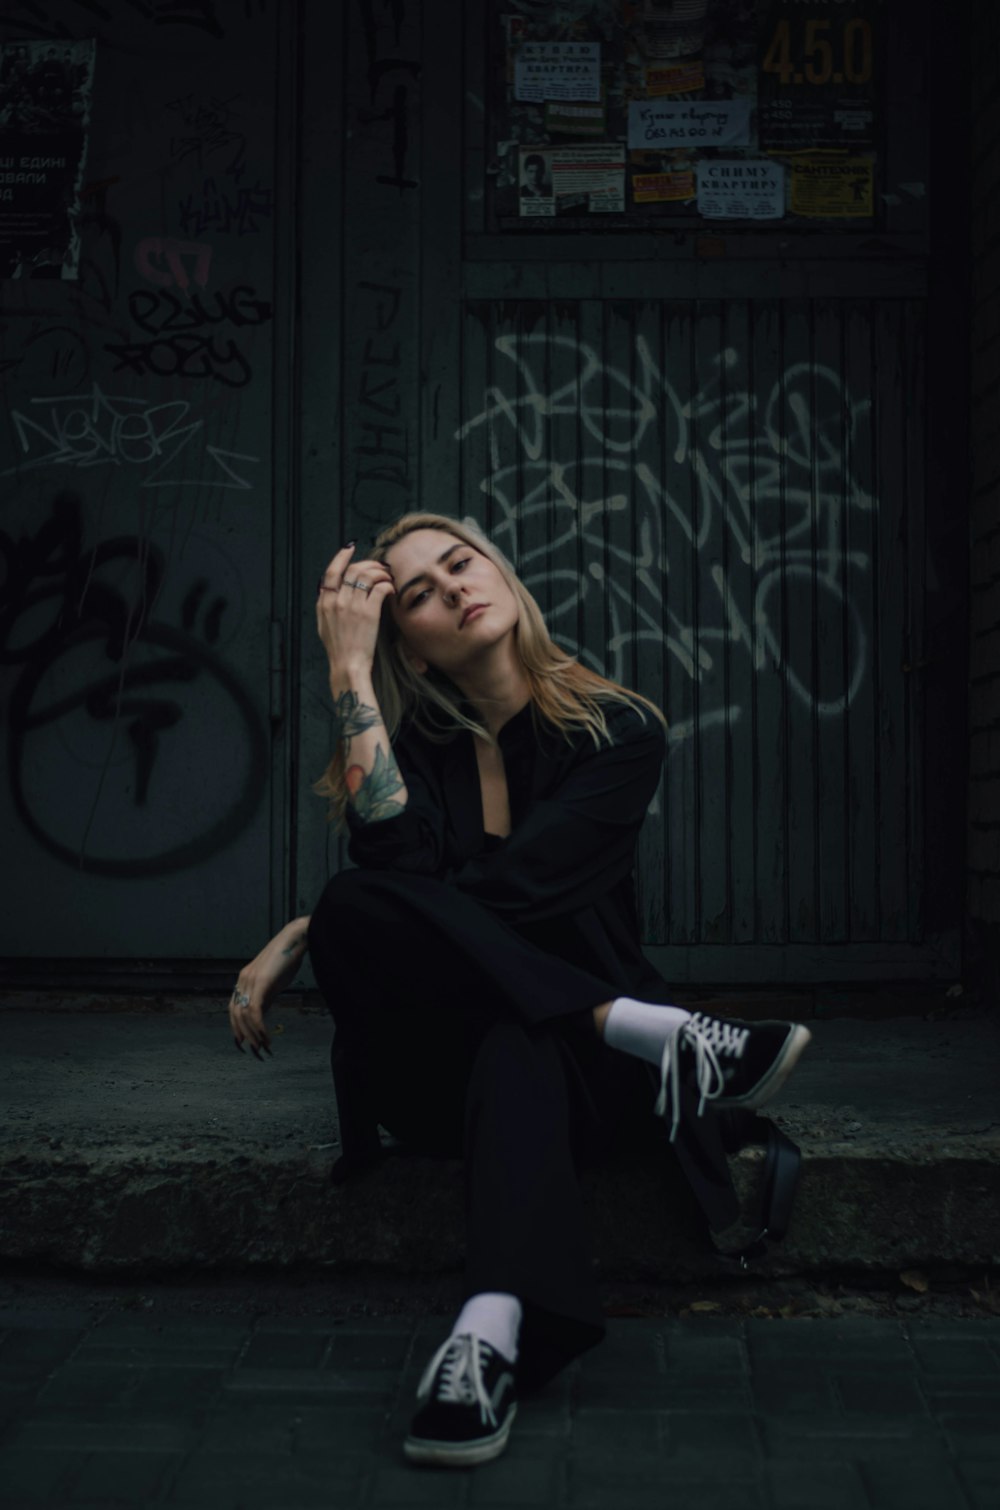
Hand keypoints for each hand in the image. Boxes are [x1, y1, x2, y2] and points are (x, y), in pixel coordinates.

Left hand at [228, 917, 309, 1057]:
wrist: (295, 939)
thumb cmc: (288, 959)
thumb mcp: (273, 981)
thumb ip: (265, 996)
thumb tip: (261, 1014)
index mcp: (243, 979)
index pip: (233, 1008)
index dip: (236, 1027)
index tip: (244, 1042)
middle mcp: (243, 980)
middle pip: (236, 1015)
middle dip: (245, 1035)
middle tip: (256, 1050)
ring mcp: (250, 980)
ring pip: (245, 1015)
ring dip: (254, 1034)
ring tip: (264, 1046)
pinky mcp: (261, 982)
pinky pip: (255, 1010)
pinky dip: (259, 1026)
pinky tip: (267, 1034)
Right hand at [316, 544, 394, 681]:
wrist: (348, 666)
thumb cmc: (338, 650)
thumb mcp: (323, 626)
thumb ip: (326, 607)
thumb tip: (329, 592)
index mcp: (324, 603)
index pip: (331, 572)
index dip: (341, 557)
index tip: (350, 548)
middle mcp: (337, 601)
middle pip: (353, 569)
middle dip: (369, 563)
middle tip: (380, 566)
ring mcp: (352, 606)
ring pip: (368, 575)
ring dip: (381, 573)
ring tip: (388, 578)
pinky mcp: (369, 613)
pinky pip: (380, 589)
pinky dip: (387, 586)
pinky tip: (391, 590)